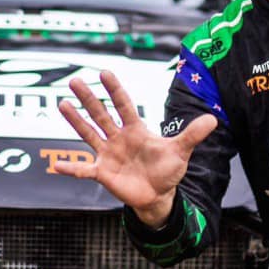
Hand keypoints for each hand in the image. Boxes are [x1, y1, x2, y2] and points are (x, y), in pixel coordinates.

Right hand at [55, 70, 216, 226]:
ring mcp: (108, 154)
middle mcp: (118, 138)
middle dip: (88, 98)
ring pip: (89, 133)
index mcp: (136, 129)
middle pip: (101, 114)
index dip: (115, 90)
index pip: (123, 105)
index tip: (104, 72)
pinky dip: (71, 168)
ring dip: (75, 120)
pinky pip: (84, 170)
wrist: (158, 195)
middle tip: (74, 81)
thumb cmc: (167, 170)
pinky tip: (56, 166)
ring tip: (62, 104)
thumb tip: (213, 119)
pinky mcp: (103, 172)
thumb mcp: (180, 151)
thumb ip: (192, 134)